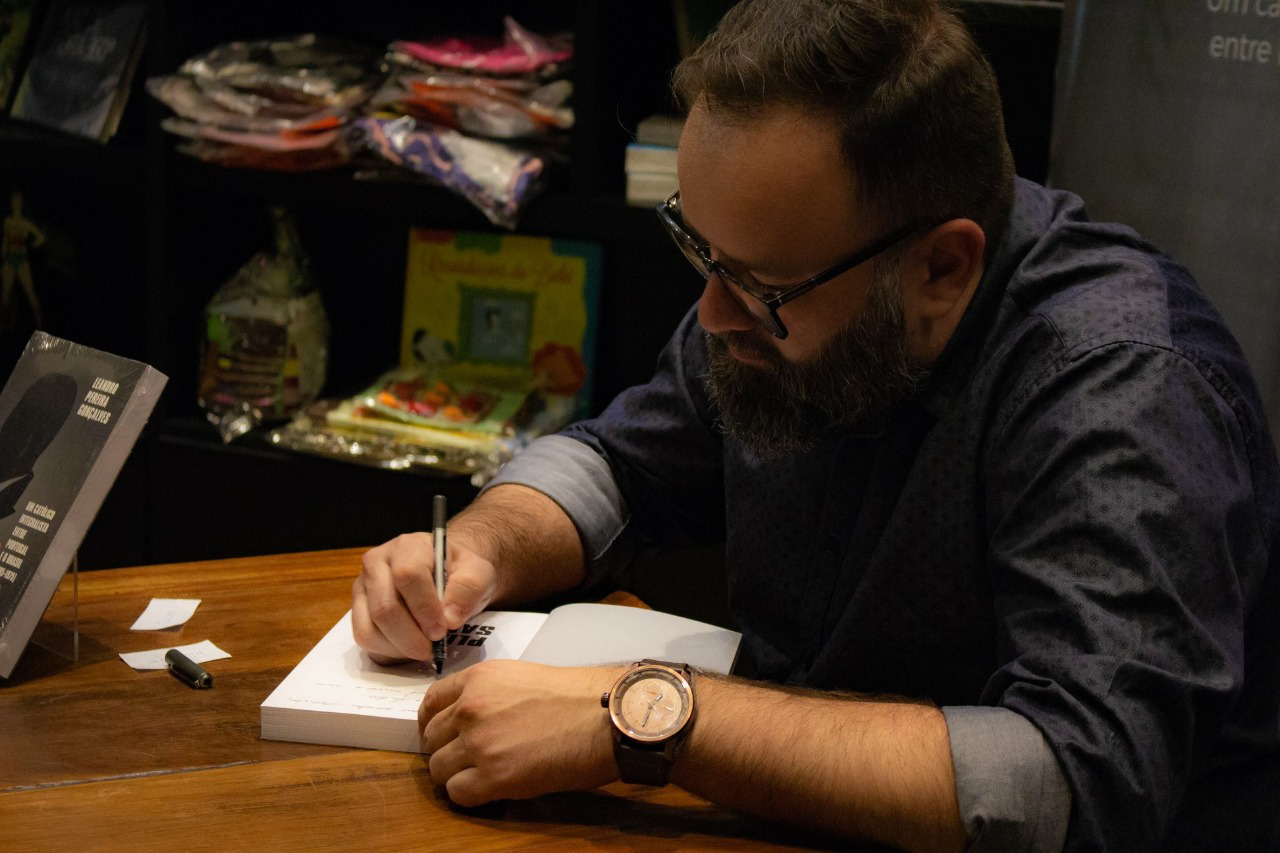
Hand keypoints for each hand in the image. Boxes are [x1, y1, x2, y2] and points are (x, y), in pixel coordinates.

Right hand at [352, 532, 498, 663]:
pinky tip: (408, 647)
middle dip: (411, 637)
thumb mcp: (478, 573)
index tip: (441, 630)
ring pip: (370, 627)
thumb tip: (449, 619)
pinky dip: (388, 651)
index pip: (408, 575)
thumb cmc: (459, 573)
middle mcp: (377, 562)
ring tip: (423, 648)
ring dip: (400, 647)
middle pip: (385, 607)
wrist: (446, 575)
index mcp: (409, 546)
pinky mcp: (358, 609)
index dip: (424, 608)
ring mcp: (363, 586)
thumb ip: (468, 589)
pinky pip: (364, 638)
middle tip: (433, 649)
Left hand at [420, 659, 622, 805]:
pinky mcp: (493, 777)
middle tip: (464, 759)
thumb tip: (469, 717)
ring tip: (477, 776)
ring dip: (454, 775)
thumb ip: (489, 694)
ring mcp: (479, 743)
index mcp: (478, 680)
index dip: (431, 722)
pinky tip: (487, 790)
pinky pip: (457, 793)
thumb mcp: (521, 677)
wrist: (604, 718)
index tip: (439, 734)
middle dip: (444, 750)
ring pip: (438, 769)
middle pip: (431, 738)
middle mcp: (470, 708)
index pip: (431, 702)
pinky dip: (468, 795)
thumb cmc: (576, 697)